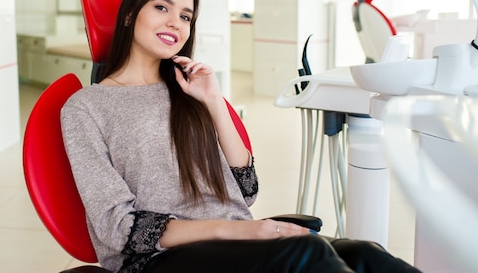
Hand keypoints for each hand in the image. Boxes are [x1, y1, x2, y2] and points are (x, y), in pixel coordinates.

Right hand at [160, 218, 311, 247]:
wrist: (168, 235)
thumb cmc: (188, 241)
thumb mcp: (215, 241)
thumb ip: (232, 243)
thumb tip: (246, 250)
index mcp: (234, 230)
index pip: (264, 229)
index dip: (284, 230)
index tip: (301, 232)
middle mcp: (233, 227)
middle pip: (267, 227)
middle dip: (289, 231)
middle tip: (309, 233)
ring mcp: (228, 229)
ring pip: (260, 228)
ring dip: (281, 230)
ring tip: (299, 233)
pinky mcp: (220, 232)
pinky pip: (244, 232)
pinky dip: (260, 231)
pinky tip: (270, 233)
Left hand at [172, 56, 221, 103]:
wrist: (208, 98)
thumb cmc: (198, 94)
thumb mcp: (185, 86)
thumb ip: (179, 78)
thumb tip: (174, 68)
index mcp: (190, 73)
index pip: (184, 65)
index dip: (179, 61)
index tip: (172, 59)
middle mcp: (196, 70)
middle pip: (188, 61)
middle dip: (181, 59)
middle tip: (175, 59)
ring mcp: (202, 69)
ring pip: (194, 62)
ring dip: (188, 65)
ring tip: (184, 70)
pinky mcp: (208, 69)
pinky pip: (201, 65)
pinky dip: (195, 67)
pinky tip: (192, 72)